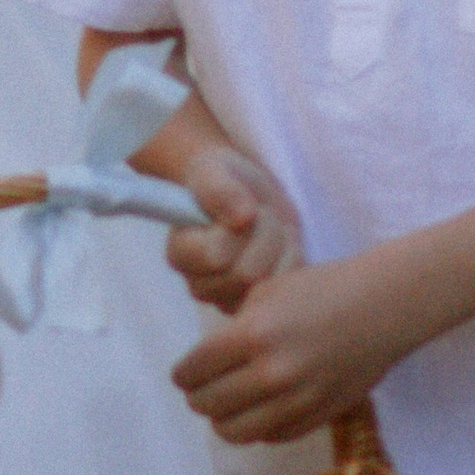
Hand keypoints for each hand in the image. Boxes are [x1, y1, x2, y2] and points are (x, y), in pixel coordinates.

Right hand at [166, 137, 301, 312]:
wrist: (247, 193)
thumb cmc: (224, 180)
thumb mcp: (216, 171)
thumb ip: (220, 190)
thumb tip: (242, 217)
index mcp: (180, 255)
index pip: (216, 257)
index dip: (242, 229)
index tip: (246, 207)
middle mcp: (200, 285)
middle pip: (247, 275)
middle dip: (265, 236)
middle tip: (263, 214)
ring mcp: (230, 299)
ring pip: (270, 285)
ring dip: (281, 248)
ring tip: (273, 228)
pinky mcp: (258, 304)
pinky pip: (289, 290)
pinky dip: (294, 262)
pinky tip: (284, 245)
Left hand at [172, 259, 398, 444]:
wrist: (382, 308)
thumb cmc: (323, 289)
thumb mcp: (266, 293)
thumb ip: (234, 328)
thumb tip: (209, 360)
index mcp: (251, 336)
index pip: (193, 372)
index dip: (184, 374)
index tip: (187, 373)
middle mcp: (270, 375)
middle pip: (206, 405)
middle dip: (199, 396)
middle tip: (204, 388)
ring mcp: (295, 401)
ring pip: (233, 432)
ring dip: (224, 419)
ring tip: (229, 404)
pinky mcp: (317, 417)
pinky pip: (270, 437)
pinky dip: (259, 426)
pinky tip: (264, 407)